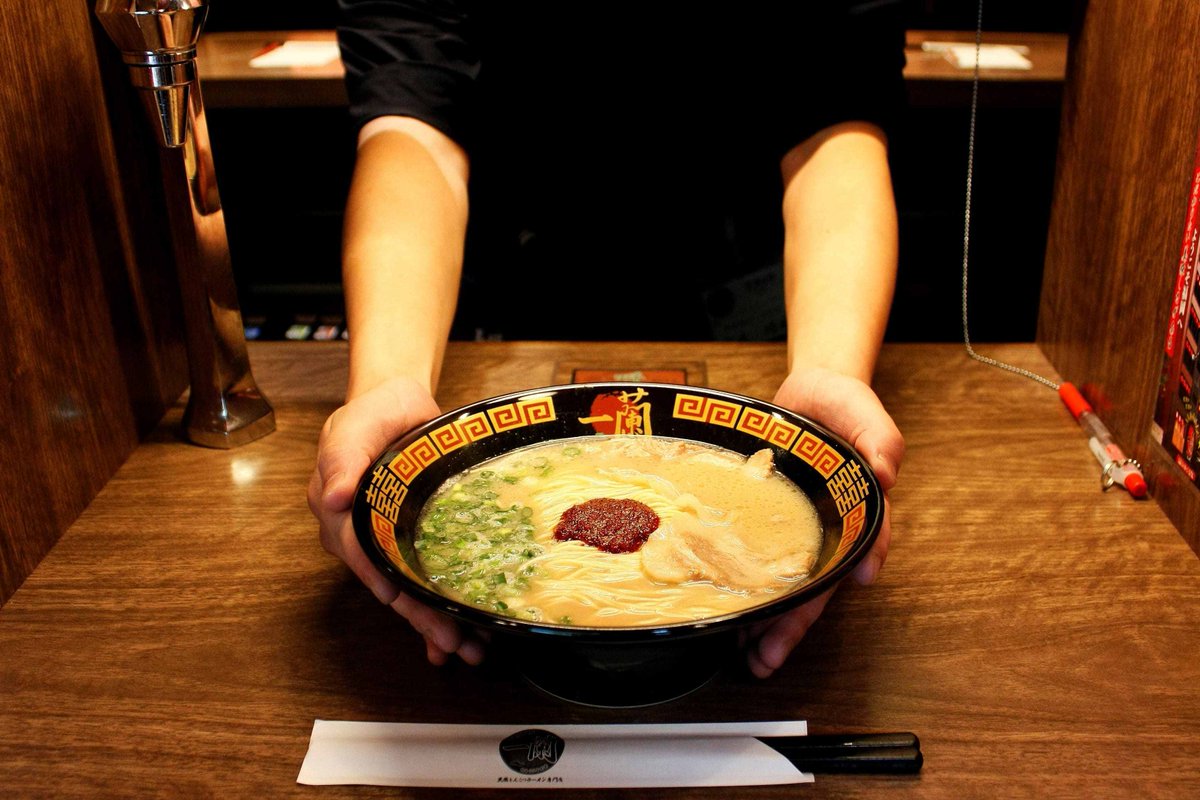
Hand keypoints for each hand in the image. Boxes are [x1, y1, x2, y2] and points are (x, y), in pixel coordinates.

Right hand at [307, 376, 485, 665]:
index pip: (359, 551)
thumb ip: (343, 458)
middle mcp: (360, 535)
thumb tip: (331, 497)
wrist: (398, 405)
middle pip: (389, 581)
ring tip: (469, 651)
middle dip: (419, 616)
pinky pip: (426, 578)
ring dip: (436, 622)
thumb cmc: (373, 413)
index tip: (401, 602)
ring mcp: (388, 541)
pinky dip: (442, 608)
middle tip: (452, 645)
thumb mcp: (355, 427)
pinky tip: (465, 635)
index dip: (380, 578)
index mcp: (339, 512)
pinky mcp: (413, 541)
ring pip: (409, 589)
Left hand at [744, 366, 903, 677]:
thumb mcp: (868, 416)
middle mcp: (828, 529)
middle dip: (795, 624)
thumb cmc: (846, 407)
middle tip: (770, 657)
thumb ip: (881, 441)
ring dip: (766, 623)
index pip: (864, 542)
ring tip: (746, 657)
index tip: (857, 582)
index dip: (858, 563)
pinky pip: (752, 561)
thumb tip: (887, 472)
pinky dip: (742, 589)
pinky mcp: (764, 523)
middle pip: (815, 584)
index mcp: (859, 508)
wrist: (810, 392)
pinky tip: (726, 615)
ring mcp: (796, 530)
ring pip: (783, 585)